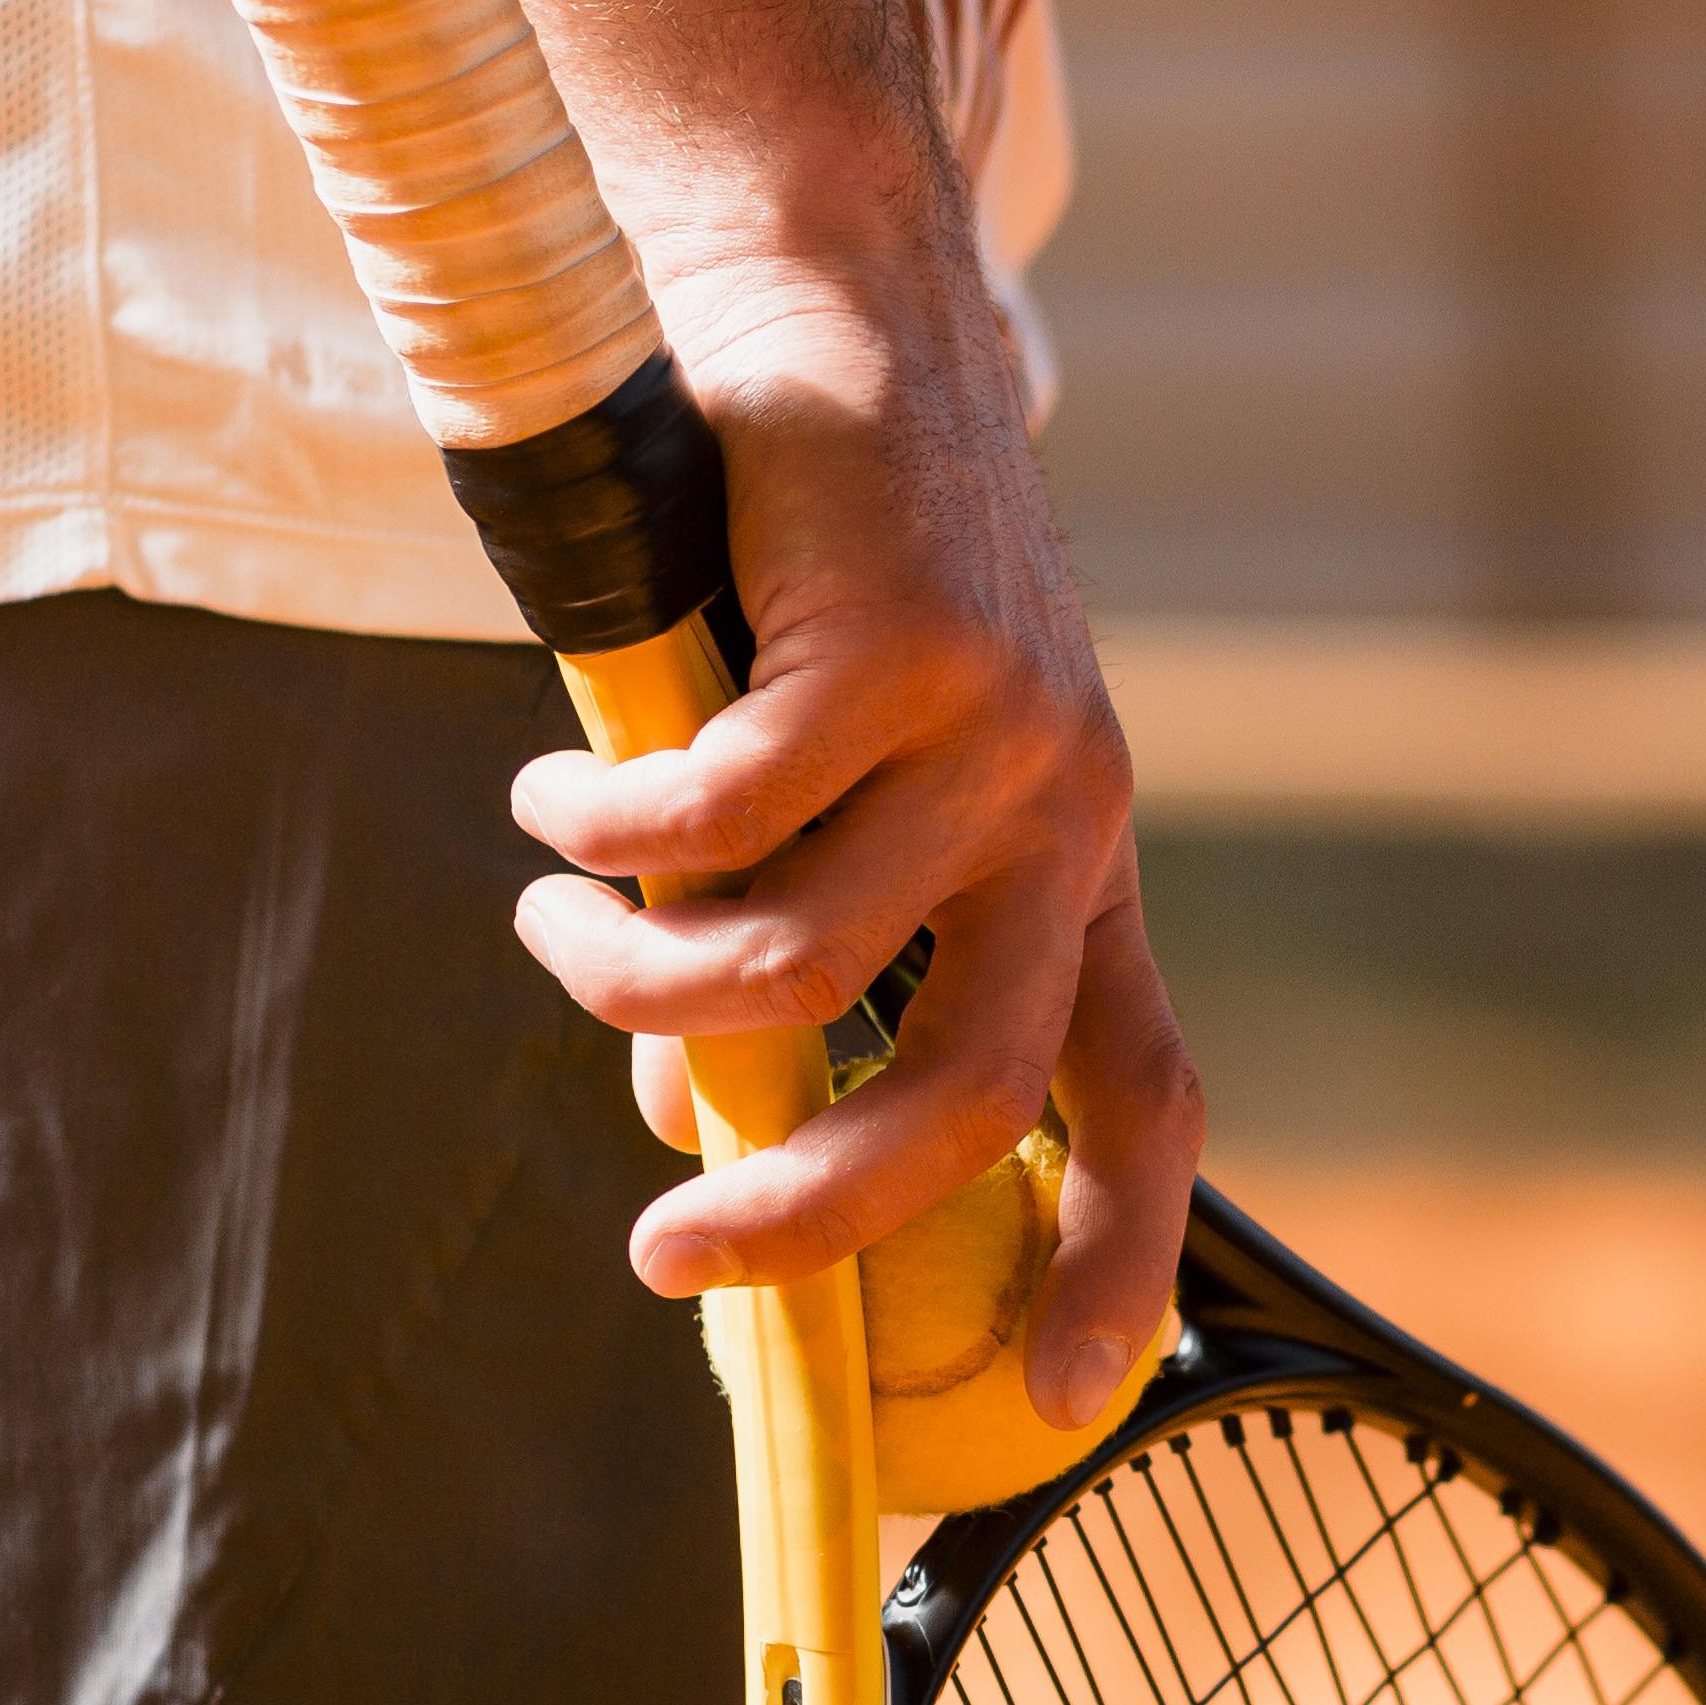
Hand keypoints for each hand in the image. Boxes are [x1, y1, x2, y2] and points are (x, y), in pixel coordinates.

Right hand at [503, 268, 1203, 1432]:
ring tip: (554, 921)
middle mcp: (1067, 815)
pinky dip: (606, 836)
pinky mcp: (891, 645)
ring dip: (637, 983)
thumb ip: (814, 948)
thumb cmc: (809, 564)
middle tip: (665, 1252)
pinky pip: (717, 821)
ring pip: (798, 968)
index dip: (1121, 1264)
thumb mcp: (844, 781)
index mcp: (1080, 868)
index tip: (1058, 1407)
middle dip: (804, 1215)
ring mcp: (995, 731)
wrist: (828, 297)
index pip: (1151, 1104)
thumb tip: (708, 1127)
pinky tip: (555, 800)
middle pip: (969, 1099)